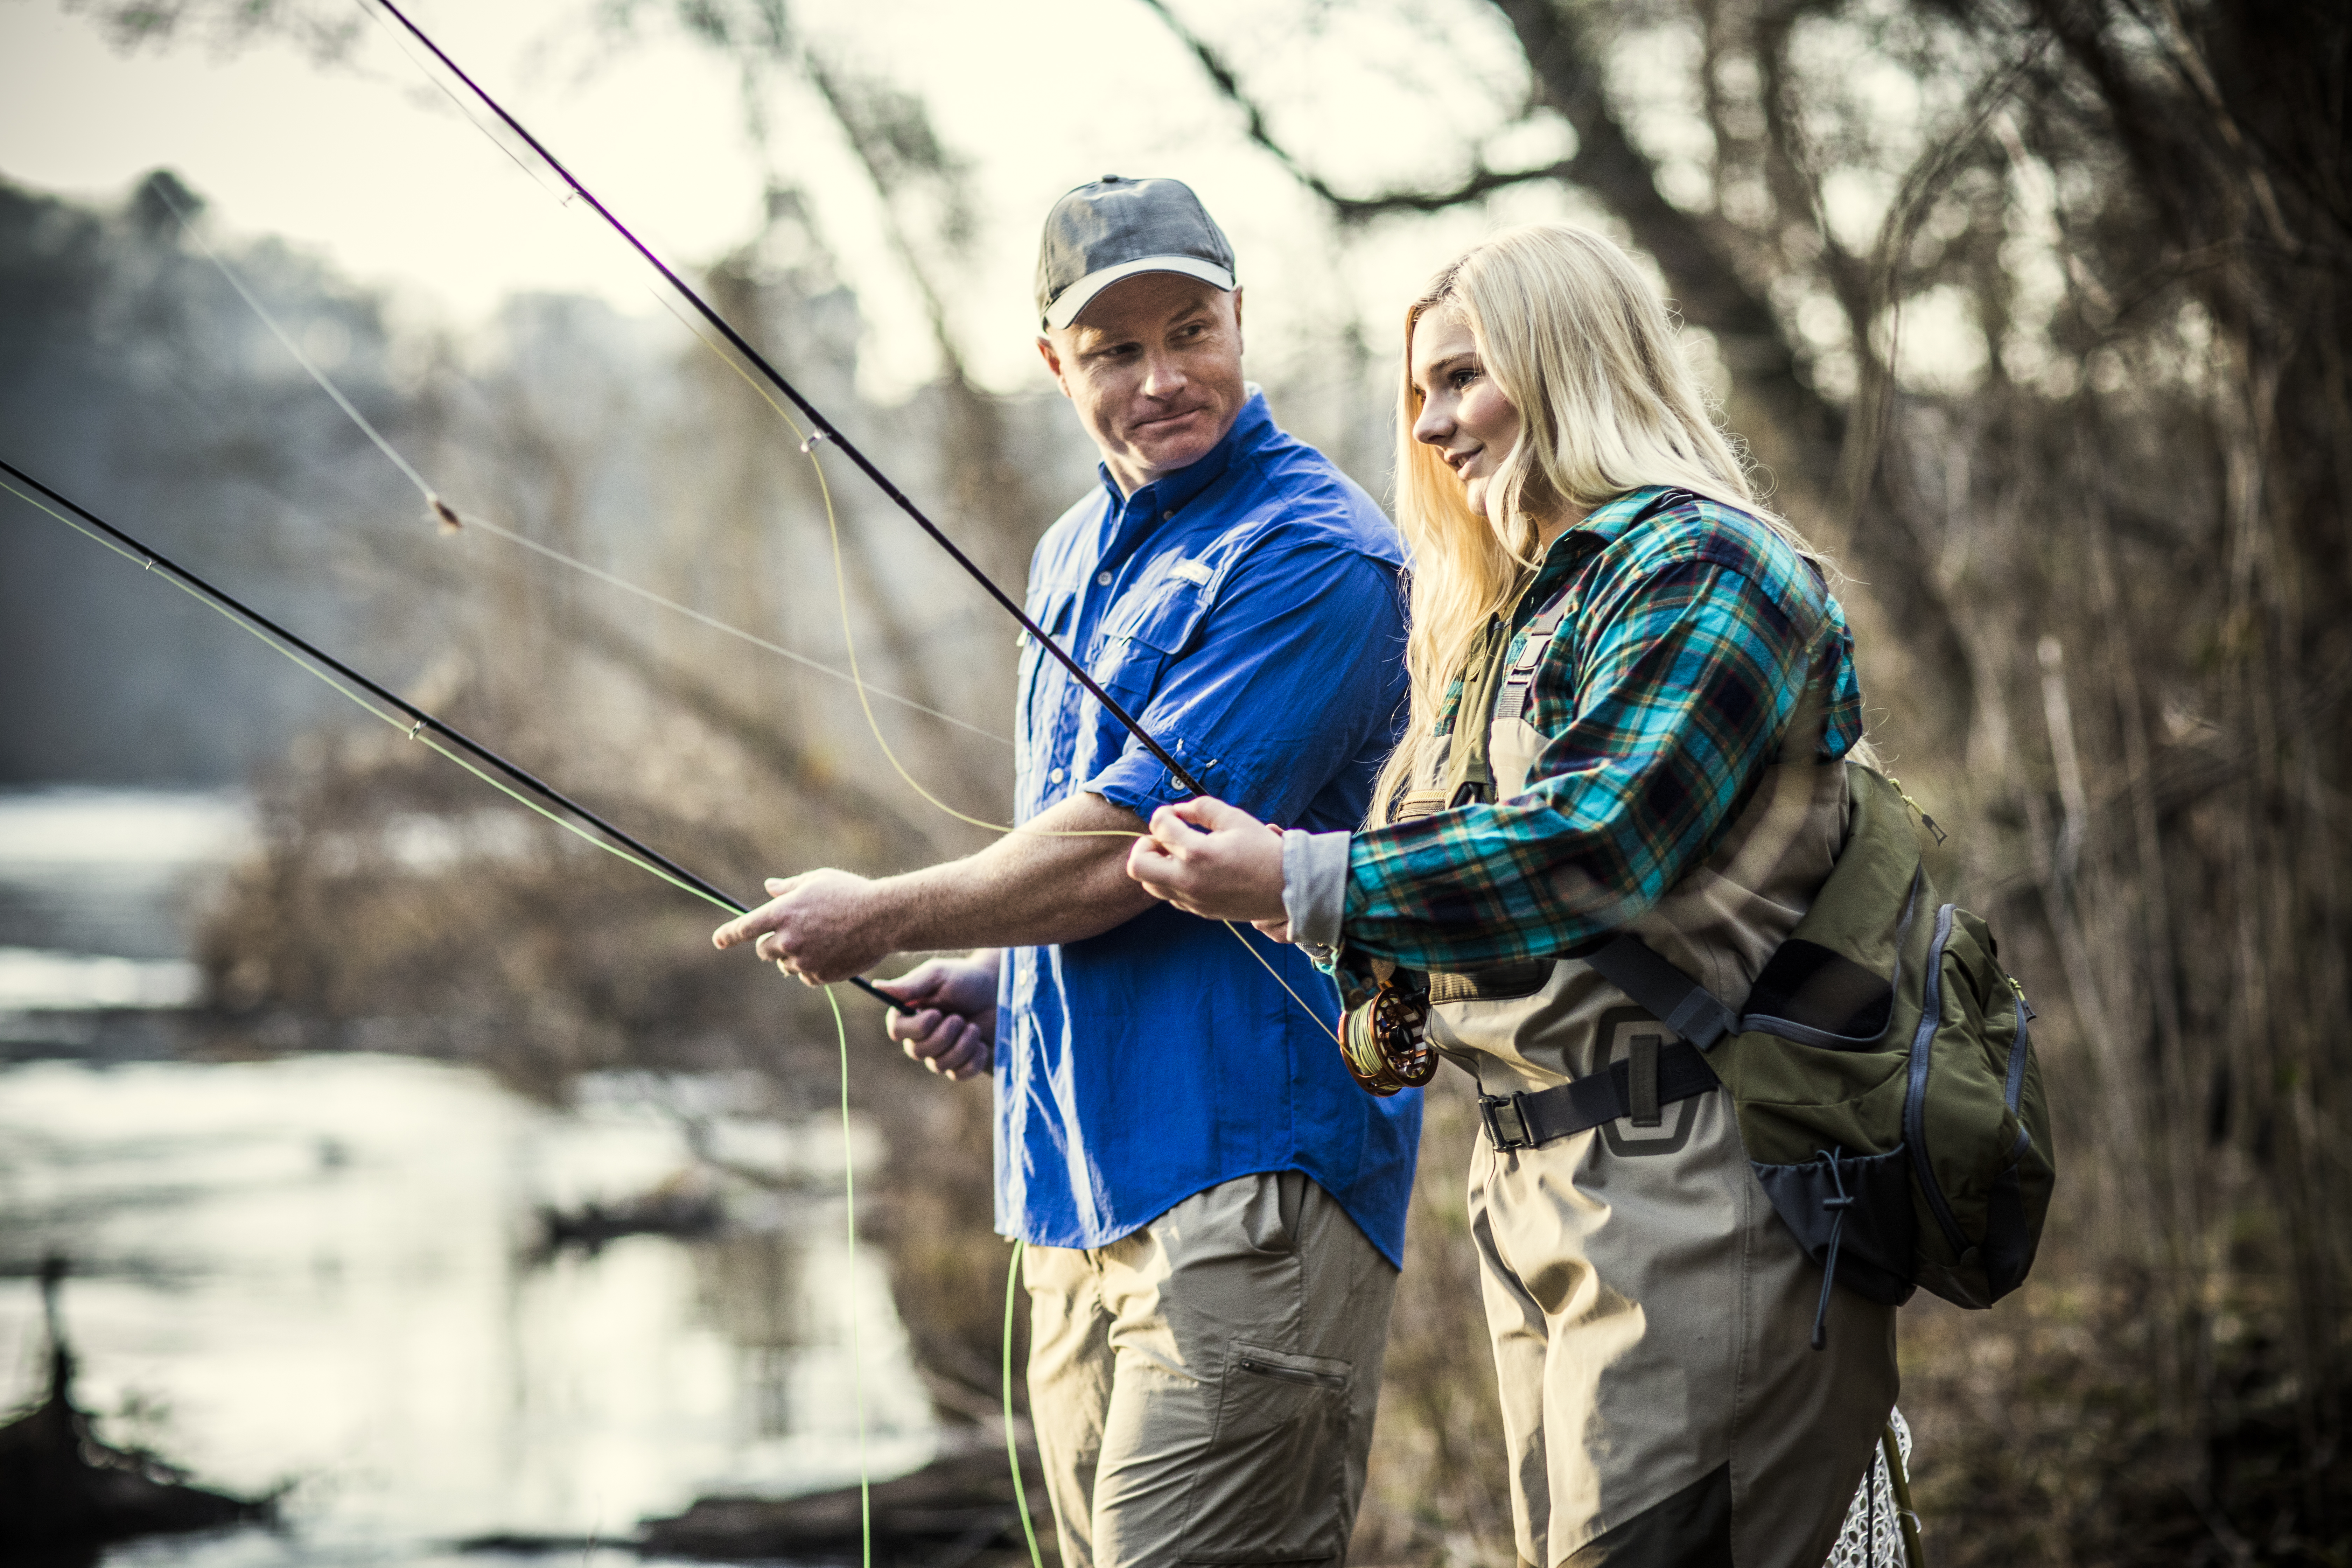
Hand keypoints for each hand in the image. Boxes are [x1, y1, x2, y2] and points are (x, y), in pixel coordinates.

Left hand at [711, 869, 899, 984]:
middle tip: (795, 933)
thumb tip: (769, 888)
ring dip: (795, 956)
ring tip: (823, 940)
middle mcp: (788, 938)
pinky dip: (814, 968)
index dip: (728, 935)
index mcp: (783, 912)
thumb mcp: (818, 880)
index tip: (718, 941)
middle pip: (764, 951)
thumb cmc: (851, 893)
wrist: (884, 918)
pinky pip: (806, 976)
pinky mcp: (819, 976)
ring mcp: (803, 959)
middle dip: (773, 944)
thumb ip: (789, 887)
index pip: (745, 928)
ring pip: (786, 965)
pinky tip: (834, 952)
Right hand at [876, 952, 1000, 1081]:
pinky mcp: (960, 1064)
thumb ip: (911, 984)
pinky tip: (981, 1044)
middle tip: (960, 1017)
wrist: (999, 992)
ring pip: (939, 1065)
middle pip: (917, 1052)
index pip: (897, 1032)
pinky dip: (973, 1060)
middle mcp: (921, 1036)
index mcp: (910, 1014)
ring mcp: (940, 1053)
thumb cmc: (966, 979)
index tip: (936, 1013)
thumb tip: (877, 986)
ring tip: (973, 1027)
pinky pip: (959, 1075)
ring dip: (962, 1045)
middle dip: (944, 1035)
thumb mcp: (938, 975)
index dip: (917, 1027)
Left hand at [1125, 797, 1287, 923]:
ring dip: (1157, 865)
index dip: (1164, 814)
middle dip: (1145, 845)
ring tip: (1179, 854)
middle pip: (1138, 865)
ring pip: (1150, 885)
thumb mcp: (1236, 818)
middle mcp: (1188, 880)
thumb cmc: (1264, 850)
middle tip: (1165, 839)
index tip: (1175, 814)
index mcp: (1197, 852)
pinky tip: (1193, 870)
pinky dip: (1172, 880)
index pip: (1159, 827)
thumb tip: (1180, 809)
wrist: (1288, 888)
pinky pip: (1170, 896)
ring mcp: (1192, 899)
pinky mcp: (1199, 911)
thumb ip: (1202, 808)